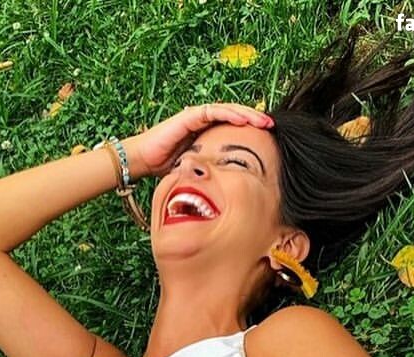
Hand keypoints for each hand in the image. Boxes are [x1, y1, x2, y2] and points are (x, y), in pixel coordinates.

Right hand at [128, 102, 273, 179]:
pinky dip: (230, 114)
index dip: (249, 130)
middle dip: (253, 119)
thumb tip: (226, 189)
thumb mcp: (195, 171)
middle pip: (233, 115)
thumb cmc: (163, 168)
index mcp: (205, 133)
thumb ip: (209, 171)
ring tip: (263, 121)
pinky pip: (214, 111)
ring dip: (247, 114)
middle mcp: (202, 121)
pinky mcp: (190, 115)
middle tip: (271, 126)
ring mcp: (196, 116)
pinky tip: (243, 119)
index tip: (267, 138)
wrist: (142, 161)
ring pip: (228, 110)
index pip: (231, 127)